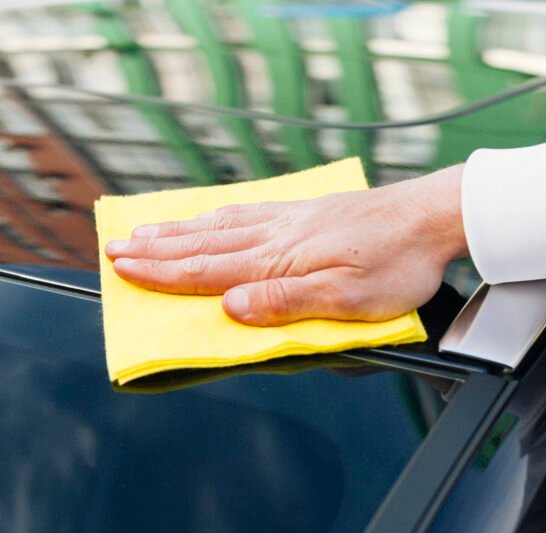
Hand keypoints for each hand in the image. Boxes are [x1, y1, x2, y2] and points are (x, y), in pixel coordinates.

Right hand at [105, 165, 468, 325]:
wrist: (430, 216)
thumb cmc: (395, 263)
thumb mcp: (346, 300)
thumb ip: (285, 303)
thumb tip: (230, 307)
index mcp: (278, 262)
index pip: (206, 270)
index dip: (161, 273)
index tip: (124, 269)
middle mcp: (274, 236)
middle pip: (201, 244)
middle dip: (154, 250)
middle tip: (115, 248)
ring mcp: (286, 220)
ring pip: (218, 226)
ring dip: (176, 231)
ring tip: (144, 231)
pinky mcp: (302, 212)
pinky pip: (244, 213)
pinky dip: (212, 217)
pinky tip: (206, 217)